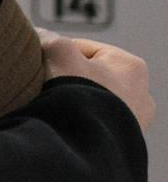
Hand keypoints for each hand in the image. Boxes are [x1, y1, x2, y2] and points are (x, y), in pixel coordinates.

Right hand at [39, 29, 155, 132]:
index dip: (58, 53)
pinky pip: (96, 121)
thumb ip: (50, 38)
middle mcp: (141, 94)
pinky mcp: (124, 142)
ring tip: (56, 104)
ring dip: (75, 99)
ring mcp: (135, 121)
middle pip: (90, 75)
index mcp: (132, 66)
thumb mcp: (59, 53)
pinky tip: (67, 121)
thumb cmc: (78, 94)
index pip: (84, 49)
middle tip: (49, 85)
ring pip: (93, 99)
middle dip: (69, 79)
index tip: (44, 64)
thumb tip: (40, 35)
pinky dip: (81, 119)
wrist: (86, 146)